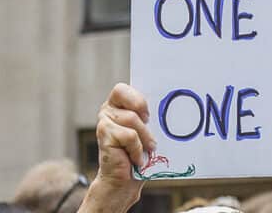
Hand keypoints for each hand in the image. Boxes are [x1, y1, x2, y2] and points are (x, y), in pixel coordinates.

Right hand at [79, 83, 155, 212]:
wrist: (124, 182)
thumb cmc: (139, 155)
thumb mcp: (147, 131)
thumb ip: (149, 118)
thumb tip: (167, 108)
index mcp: (117, 105)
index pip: (122, 89)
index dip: (137, 98)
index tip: (149, 114)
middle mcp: (107, 110)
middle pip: (125, 97)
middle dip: (140, 109)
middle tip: (149, 123)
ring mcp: (103, 122)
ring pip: (132, 119)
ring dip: (145, 137)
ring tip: (147, 150)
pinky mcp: (104, 136)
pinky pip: (129, 136)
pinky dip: (137, 149)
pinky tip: (136, 159)